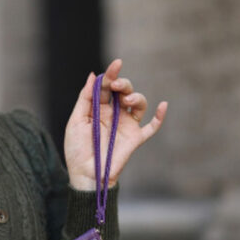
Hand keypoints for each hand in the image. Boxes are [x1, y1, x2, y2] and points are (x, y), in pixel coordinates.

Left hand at [64, 59, 167, 190]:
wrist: (85, 174)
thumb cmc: (77, 149)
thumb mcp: (76, 121)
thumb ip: (85, 98)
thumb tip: (93, 75)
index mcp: (99, 108)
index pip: (107, 87)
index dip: (111, 74)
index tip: (115, 65)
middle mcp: (114, 114)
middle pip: (124, 91)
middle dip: (123, 84)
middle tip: (115, 86)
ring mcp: (126, 125)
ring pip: (138, 104)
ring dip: (136, 97)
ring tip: (127, 100)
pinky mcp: (135, 138)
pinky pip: (152, 126)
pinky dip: (159, 116)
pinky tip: (163, 105)